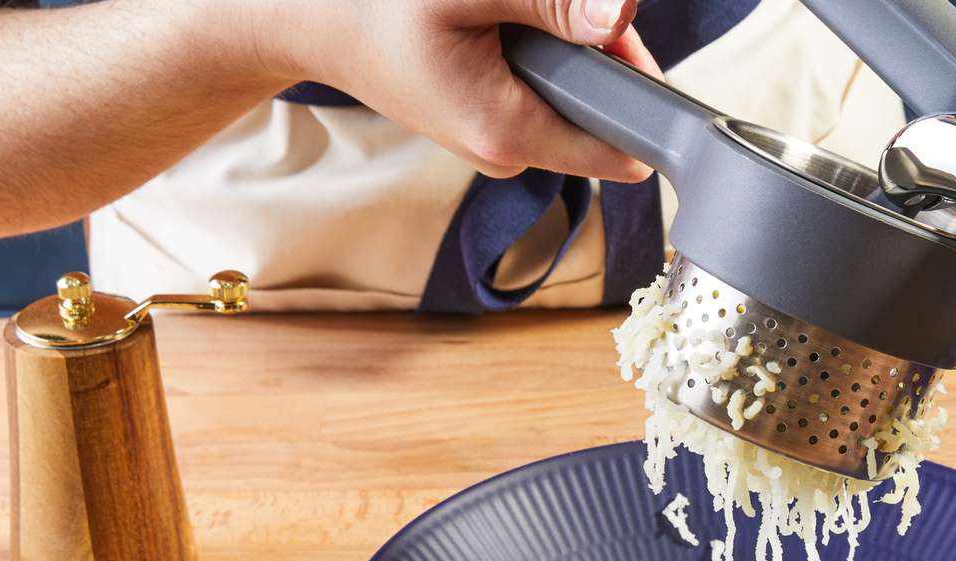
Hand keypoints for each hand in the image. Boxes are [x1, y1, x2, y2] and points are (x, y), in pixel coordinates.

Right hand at [263, 0, 661, 180]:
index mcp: (505, 132)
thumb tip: (620, 14)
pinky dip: (545, 57)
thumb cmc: (375, 8)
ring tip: (515, 17)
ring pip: (576, 100)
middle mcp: (507, 152)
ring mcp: (499, 143)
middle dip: (602, 55)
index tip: (634, 49)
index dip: (644, 97)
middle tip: (558, 8)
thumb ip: (550, 2)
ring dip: (571, 51)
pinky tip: (507, 29)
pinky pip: (548, 93)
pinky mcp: (492, 124)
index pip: (619, 146)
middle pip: (602, 114)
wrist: (312, 24)